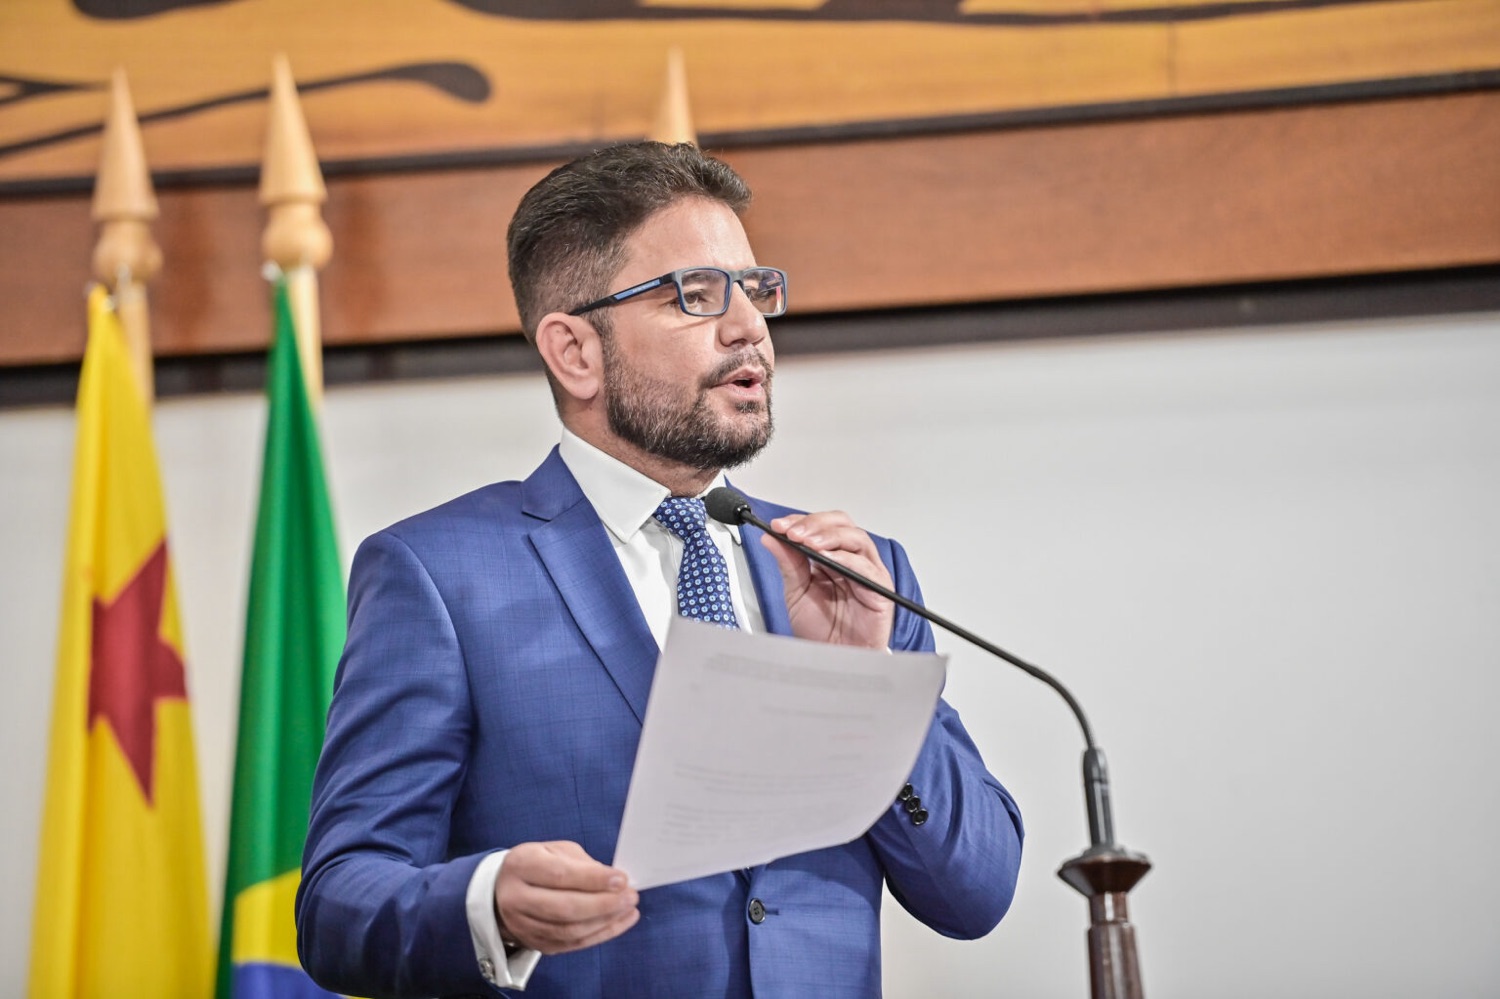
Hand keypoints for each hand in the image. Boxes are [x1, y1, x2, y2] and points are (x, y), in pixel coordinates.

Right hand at [493, 841, 638, 954]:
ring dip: (605, 921)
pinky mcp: (534, 944)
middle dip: (603, 904)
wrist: (500, 892)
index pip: (560, 875)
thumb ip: (581, 863)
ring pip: (569, 931)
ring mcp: (523, 925)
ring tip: (628, 909)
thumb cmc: (536, 865)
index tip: (621, 879)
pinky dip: (599, 935)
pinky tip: (618, 923)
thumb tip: (613, 881)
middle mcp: (516, 897)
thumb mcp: (554, 851)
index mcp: (521, 865)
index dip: (593, 879)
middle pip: (564, 908)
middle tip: (630, 896)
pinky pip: (571, 945)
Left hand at [761, 510, 894, 649]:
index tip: (778, 525)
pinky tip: (828, 559)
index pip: (820, 527)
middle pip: (841, 525)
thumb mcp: (796, 593)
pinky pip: (867, 566)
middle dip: (815, 524)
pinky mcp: (880, 588)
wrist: (833, 660)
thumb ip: (788, 563)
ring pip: (856, 538)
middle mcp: (851, 561)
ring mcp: (867, 572)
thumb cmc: (822, 631)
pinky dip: (846, 559)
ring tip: (807, 541)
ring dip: (829, 536)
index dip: (801, 521)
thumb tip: (771, 538)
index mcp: (831, 558)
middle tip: (793, 532)